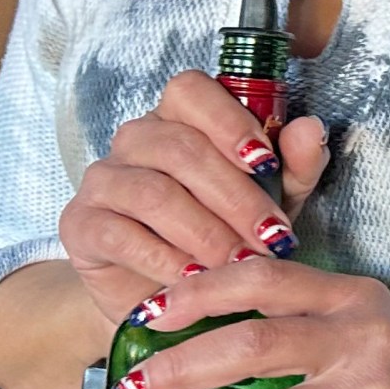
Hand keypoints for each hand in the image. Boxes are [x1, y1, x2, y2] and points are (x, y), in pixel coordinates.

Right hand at [59, 71, 330, 326]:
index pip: (191, 90)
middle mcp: (136, 139)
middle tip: (270, 238)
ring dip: (205, 232)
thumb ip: (294, 164)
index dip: (228, 121)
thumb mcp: (273, 200)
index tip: (266, 163)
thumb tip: (309, 128)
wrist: (169, 298)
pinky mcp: (80, 223)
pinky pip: (120, 234)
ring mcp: (103, 178)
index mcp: (180, 117)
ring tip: (238, 264)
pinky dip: (164, 259)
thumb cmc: (226, 234)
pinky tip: (194, 279)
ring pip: (153, 193)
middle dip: (235, 198)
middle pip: (180, 148)